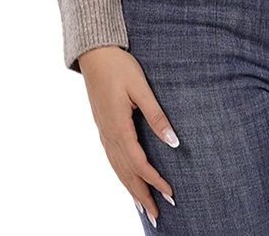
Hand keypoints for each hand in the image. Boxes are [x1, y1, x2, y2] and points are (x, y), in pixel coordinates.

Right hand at [78, 45, 178, 226]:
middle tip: (157, 216)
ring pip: (118, 169)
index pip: (140, 164)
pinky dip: (121, 175)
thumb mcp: (141, 88)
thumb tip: (174, 142)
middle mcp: (109, 135)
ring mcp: (103, 132)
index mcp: (119, 128)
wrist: (94, 53)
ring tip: (144, 207)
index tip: (170, 193)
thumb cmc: (119, 66)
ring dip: (131, 189)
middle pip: (127, 174)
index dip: (155, 181)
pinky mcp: (103, 127)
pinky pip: (113, 159)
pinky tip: (127, 180)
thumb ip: (157, 115)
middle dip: (143, 195)